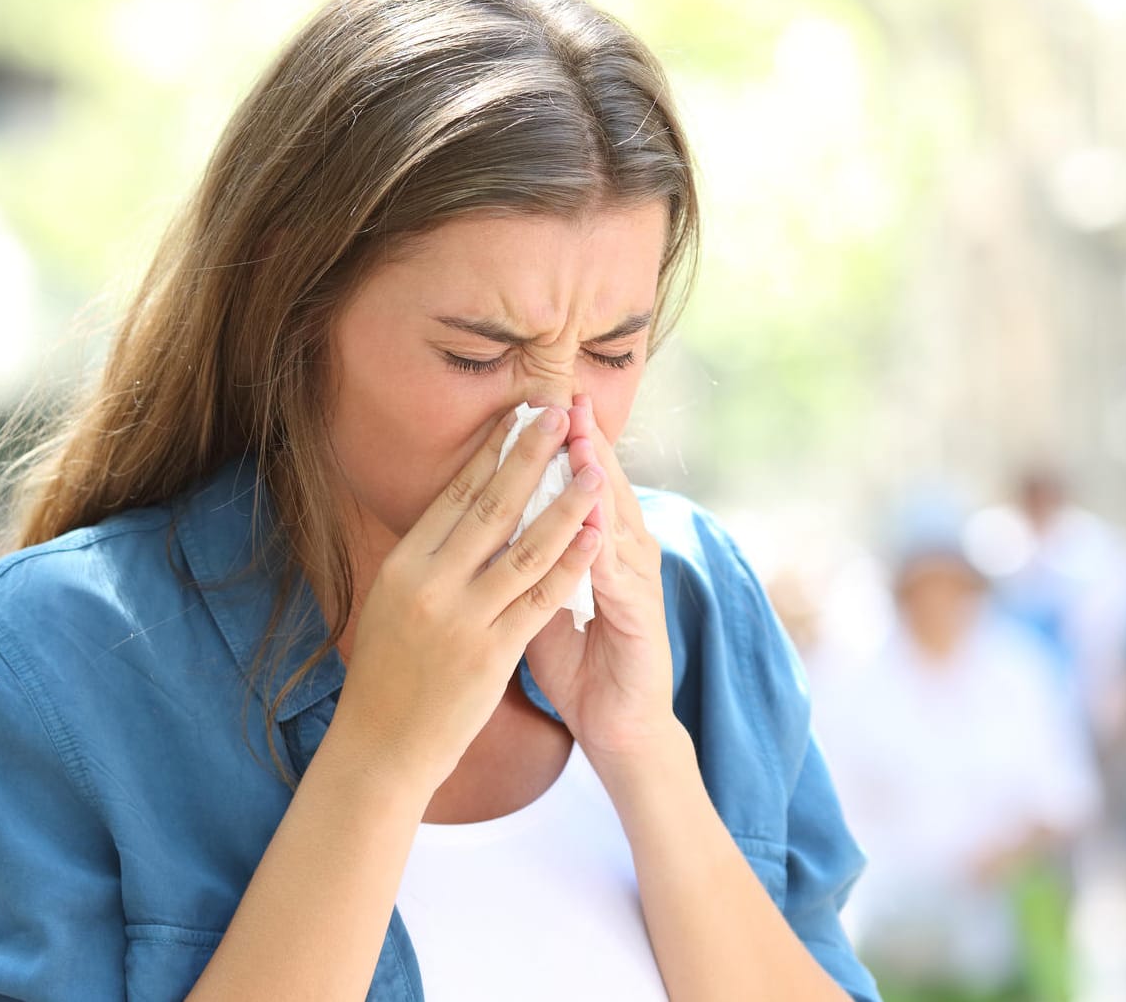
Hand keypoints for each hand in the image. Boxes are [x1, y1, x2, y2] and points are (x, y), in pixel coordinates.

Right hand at [332, 405, 604, 794]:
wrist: (382, 745)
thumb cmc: (389, 672)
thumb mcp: (392, 601)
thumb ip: (426, 557)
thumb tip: (455, 505)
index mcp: (402, 564)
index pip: (455, 495)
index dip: (491, 451)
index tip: (519, 414)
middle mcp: (427, 583)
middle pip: (490, 506)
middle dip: (530, 454)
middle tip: (559, 412)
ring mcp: (459, 618)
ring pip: (524, 546)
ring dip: (565, 502)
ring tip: (593, 466)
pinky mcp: (490, 653)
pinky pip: (540, 598)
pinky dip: (571, 562)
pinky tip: (595, 535)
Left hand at [525, 393, 678, 767]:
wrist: (621, 729)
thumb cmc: (578, 665)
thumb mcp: (540, 602)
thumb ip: (522, 560)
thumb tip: (482, 522)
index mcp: (596, 548)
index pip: (575, 484)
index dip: (558, 445)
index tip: (534, 403)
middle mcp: (623, 555)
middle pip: (603, 487)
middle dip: (586, 442)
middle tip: (568, 396)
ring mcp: (637, 583)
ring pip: (616, 520)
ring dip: (600, 481)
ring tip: (583, 441)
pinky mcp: (644, 617)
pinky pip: (621, 575)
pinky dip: (606, 545)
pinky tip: (595, 519)